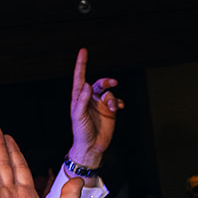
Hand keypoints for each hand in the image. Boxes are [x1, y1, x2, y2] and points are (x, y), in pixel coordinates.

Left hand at [69, 48, 119, 170]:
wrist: (92, 147)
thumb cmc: (81, 132)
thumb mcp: (78, 116)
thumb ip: (82, 100)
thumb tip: (87, 85)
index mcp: (79, 98)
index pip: (80, 77)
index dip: (81, 64)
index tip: (83, 51)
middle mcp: (90, 99)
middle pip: (99, 83)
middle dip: (106, 82)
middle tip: (112, 83)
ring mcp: (100, 105)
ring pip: (109, 93)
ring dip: (112, 98)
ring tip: (113, 107)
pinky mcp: (109, 112)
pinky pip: (116, 101)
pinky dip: (119, 102)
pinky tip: (119, 107)